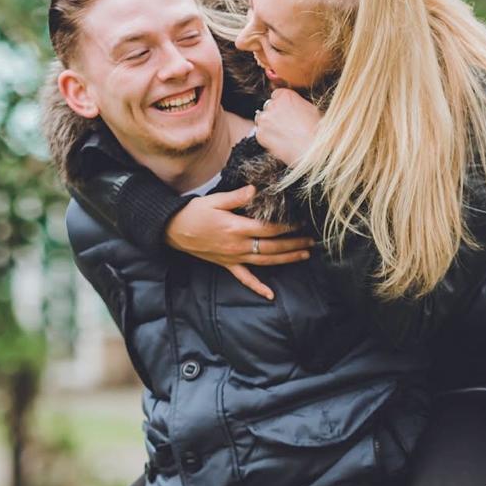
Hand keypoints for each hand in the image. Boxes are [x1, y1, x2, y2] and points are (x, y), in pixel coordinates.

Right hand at [164, 185, 312, 301]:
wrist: (173, 230)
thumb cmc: (194, 213)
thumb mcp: (214, 200)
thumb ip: (236, 197)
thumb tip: (255, 190)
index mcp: (236, 228)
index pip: (268, 229)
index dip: (287, 226)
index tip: (301, 222)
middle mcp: (238, 246)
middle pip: (272, 247)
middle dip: (294, 243)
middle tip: (312, 241)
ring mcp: (233, 258)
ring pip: (265, 262)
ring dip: (286, 259)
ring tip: (304, 255)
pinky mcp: (227, 265)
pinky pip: (244, 279)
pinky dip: (257, 287)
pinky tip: (270, 295)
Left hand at [254, 87, 321, 164]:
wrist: (311, 149)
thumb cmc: (316, 131)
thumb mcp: (311, 109)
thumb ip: (297, 104)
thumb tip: (294, 107)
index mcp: (286, 95)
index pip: (277, 95)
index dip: (282, 105)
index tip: (285, 111)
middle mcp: (272, 104)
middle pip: (268, 107)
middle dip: (274, 115)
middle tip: (285, 125)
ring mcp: (264, 119)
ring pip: (262, 120)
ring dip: (268, 126)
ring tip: (283, 135)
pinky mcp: (260, 134)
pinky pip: (260, 134)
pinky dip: (266, 138)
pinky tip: (279, 142)